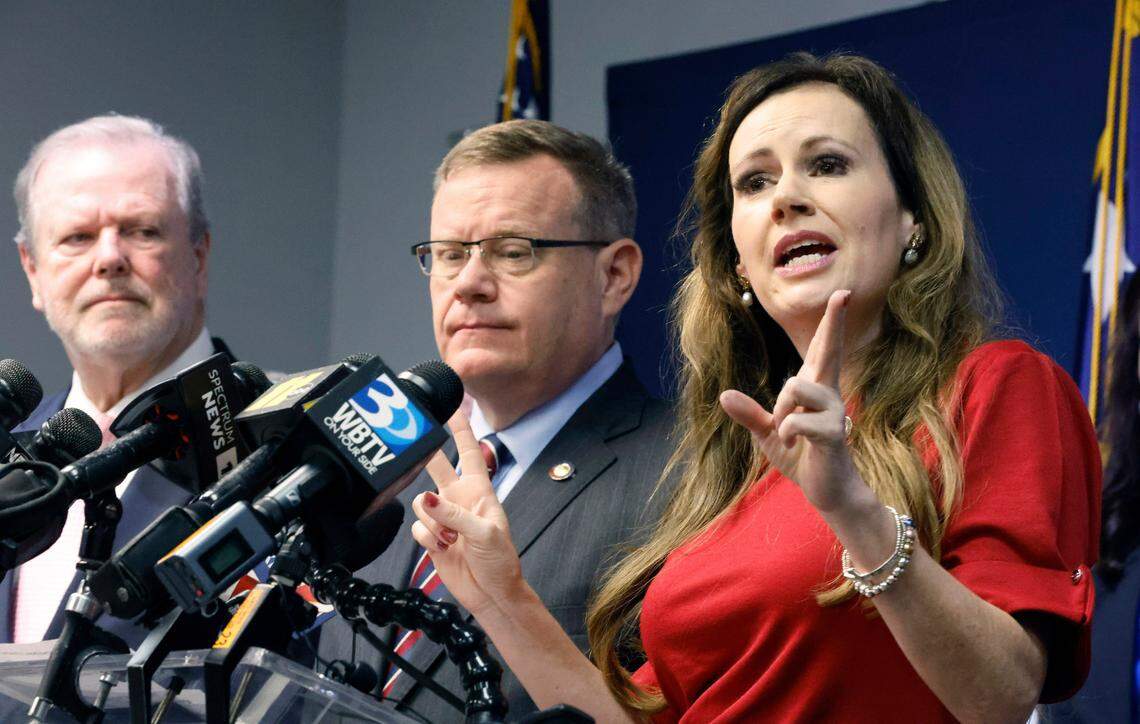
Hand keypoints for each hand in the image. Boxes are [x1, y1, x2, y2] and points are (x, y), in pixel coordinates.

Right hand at [410, 412, 524, 616]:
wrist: (491, 594)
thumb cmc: (501, 562)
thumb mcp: (485, 534)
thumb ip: (455, 515)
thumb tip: (427, 499)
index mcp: (479, 490)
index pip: (467, 450)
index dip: (459, 427)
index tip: (449, 405)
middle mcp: (458, 499)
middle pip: (434, 467)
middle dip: (423, 458)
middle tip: (409, 443)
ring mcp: (444, 518)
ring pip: (419, 502)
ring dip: (432, 522)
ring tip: (451, 539)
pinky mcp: (431, 537)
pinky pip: (416, 527)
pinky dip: (427, 539)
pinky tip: (443, 548)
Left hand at [720, 289, 861, 512]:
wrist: (826, 490)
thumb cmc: (801, 457)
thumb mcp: (768, 434)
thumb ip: (749, 414)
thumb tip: (724, 395)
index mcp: (814, 388)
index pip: (822, 349)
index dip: (831, 323)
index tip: (842, 294)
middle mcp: (828, 394)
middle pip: (829, 350)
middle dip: (834, 322)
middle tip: (843, 293)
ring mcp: (833, 412)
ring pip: (797, 386)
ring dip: (781, 410)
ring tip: (785, 431)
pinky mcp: (833, 434)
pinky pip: (798, 421)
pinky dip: (786, 432)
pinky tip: (791, 442)